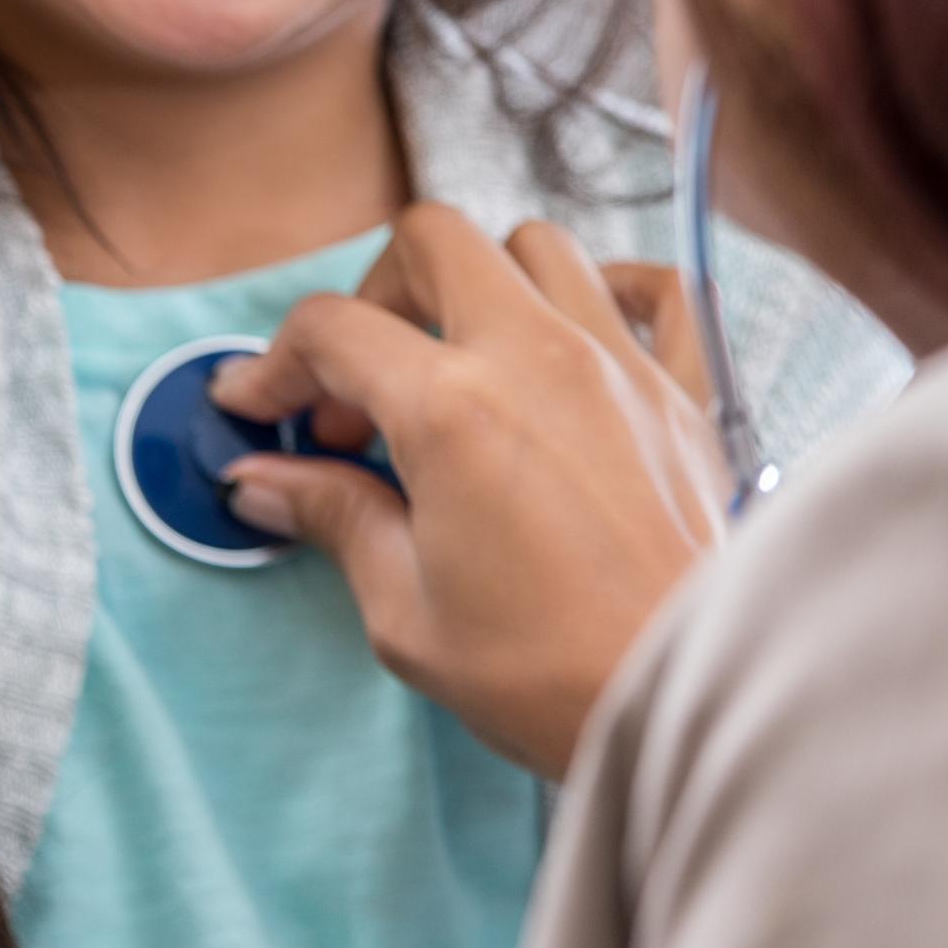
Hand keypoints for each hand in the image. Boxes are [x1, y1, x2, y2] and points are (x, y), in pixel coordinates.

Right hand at [211, 206, 732, 777]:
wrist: (689, 705)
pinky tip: (579, 335)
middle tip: (357, 385)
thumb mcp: (407, 609)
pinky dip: (612, 289)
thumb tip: (261, 484)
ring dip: (479, 284)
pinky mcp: (685, 396)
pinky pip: (659, 292)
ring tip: (458, 363)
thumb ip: (335, 517)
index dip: (274, 364)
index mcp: (451, 409)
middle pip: (433, 242)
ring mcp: (620, 365)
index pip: (333, 330)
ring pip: (536, 247)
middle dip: (374, 294)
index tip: (257, 410)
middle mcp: (537, 357)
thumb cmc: (548, 674)